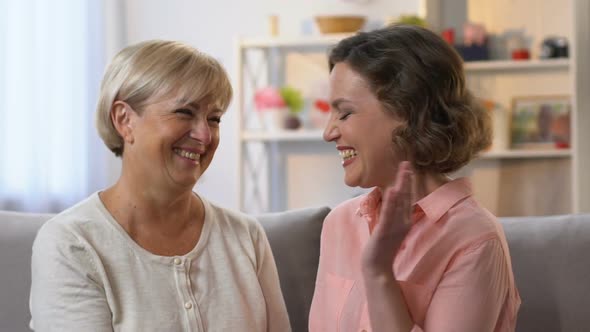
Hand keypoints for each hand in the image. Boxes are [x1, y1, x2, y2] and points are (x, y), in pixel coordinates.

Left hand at [361, 161, 413, 277]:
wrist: (377, 267)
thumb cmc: (383, 248)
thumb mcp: (391, 230)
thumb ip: (394, 217)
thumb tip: (394, 204)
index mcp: (405, 221)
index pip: (408, 198)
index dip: (408, 183)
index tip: (408, 168)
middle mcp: (403, 222)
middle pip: (406, 197)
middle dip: (407, 179)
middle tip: (407, 162)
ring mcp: (395, 227)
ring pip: (399, 202)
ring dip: (401, 185)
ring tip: (403, 170)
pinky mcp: (385, 231)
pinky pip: (388, 214)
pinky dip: (390, 202)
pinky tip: (392, 189)